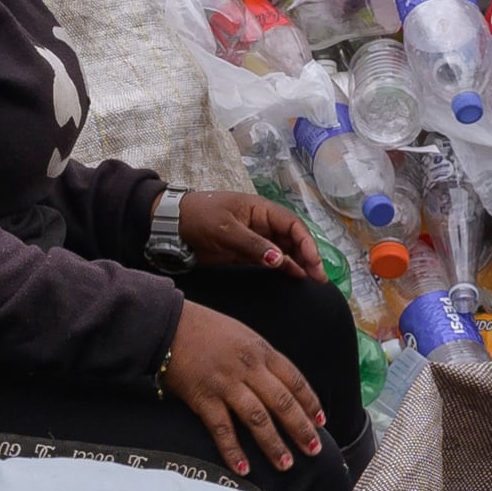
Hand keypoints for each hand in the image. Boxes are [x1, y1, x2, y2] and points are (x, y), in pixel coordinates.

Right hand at [163, 301, 328, 480]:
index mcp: (261, 351)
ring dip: (273, 444)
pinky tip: (244, 469)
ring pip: (258, 419)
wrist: (168, 324)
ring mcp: (226, 384)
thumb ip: (261, 359)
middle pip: (282, 403)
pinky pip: (222, 429)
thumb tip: (280, 385)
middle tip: (314, 450)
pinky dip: (233, 450)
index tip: (321, 422)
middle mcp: (248, 368)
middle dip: (301, 429)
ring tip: (285, 464)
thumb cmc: (206, 329)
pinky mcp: (203, 398)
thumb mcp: (243, 336)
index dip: (310, 403)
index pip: (295, 381)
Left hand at [176, 188, 315, 272]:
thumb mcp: (226, 229)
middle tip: (320, 277)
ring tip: (313, 280)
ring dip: (299, 263)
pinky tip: (294, 277)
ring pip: (284, 250)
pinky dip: (283, 268)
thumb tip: (279, 260)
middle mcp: (262, 223)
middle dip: (308, 256)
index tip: (313, 261)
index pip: (292, 224)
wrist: (171, 225)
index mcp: (261, 210)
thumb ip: (253, 245)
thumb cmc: (199, 217)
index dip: (306, 242)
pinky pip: (270, 260)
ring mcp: (255, 238)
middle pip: (293, 239)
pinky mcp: (246, 253)